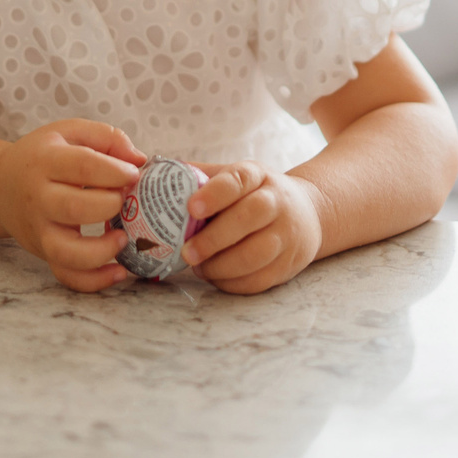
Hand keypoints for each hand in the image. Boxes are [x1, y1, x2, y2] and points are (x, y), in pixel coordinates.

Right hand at [0, 121, 146, 291]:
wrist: (0, 186)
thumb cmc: (44, 156)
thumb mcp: (70, 132)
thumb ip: (106, 137)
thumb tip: (139, 160)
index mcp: (46, 161)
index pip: (82, 166)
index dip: (115, 171)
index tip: (134, 173)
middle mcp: (38, 198)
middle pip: (74, 208)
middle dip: (109, 205)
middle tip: (126, 199)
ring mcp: (39, 230)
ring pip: (66, 252)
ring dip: (101, 250)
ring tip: (123, 238)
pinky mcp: (43, 252)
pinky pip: (66, 275)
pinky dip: (94, 281)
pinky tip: (119, 271)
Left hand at [181, 160, 327, 294]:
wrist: (308, 214)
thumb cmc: (255, 195)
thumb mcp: (234, 177)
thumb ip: (198, 177)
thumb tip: (149, 174)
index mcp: (257, 175)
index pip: (238, 180)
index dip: (214, 194)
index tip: (191, 207)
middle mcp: (277, 201)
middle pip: (249, 217)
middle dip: (214, 239)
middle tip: (186, 252)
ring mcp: (287, 234)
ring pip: (256, 254)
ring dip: (222, 266)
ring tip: (199, 267)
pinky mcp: (289, 264)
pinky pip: (260, 280)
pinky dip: (232, 283)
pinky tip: (215, 277)